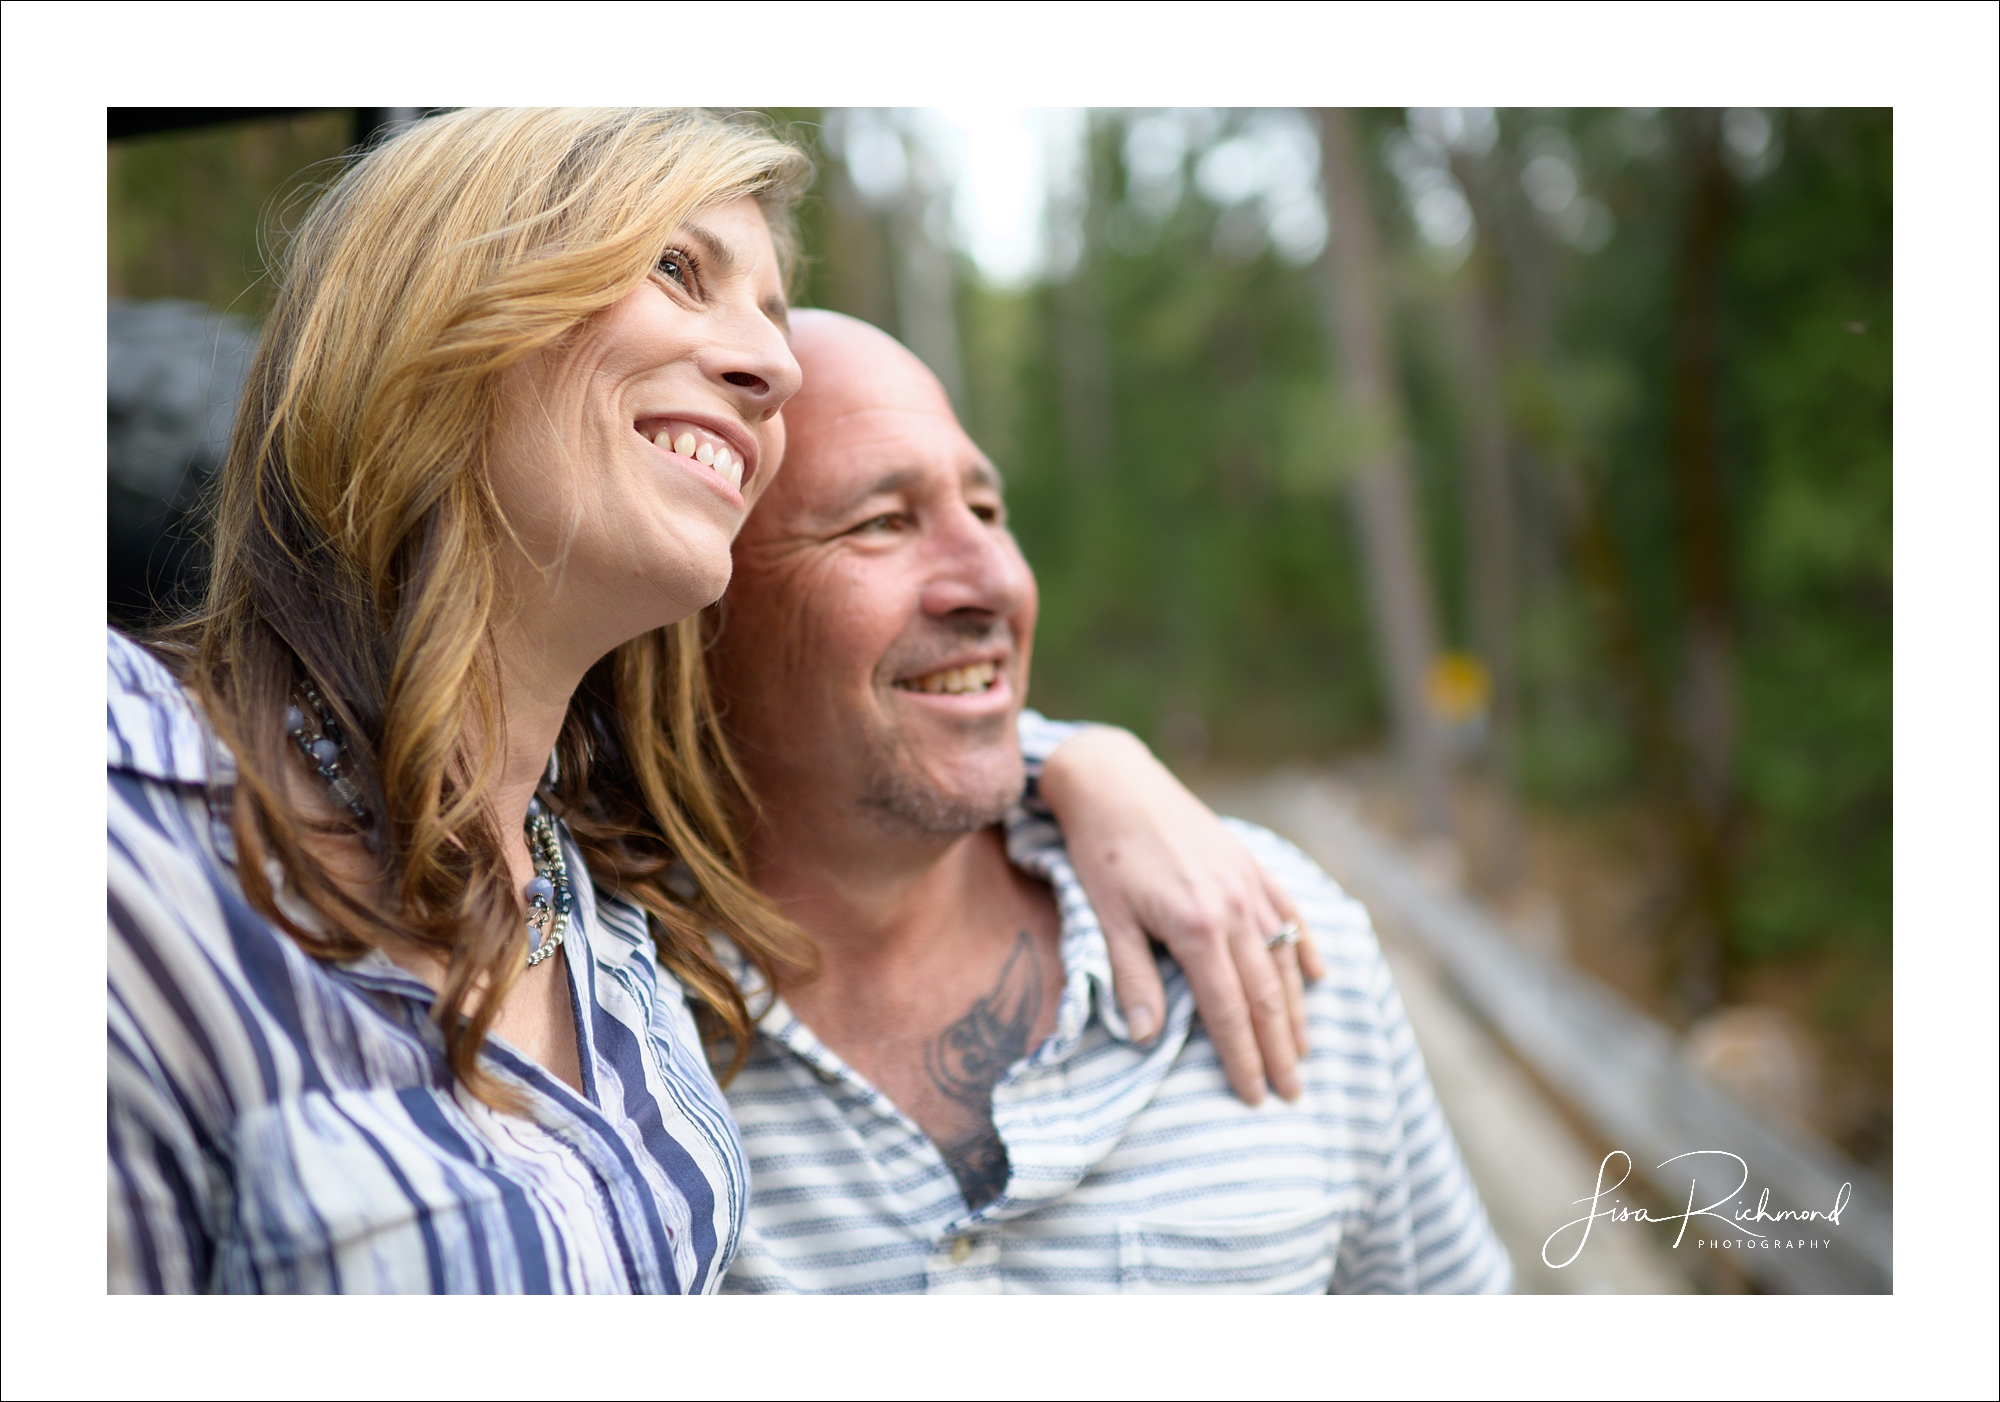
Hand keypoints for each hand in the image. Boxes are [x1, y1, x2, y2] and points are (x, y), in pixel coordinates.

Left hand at [1036, 726, 1324, 1103]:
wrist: (1115, 783)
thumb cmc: (1102, 854)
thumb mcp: (1106, 919)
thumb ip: (1132, 978)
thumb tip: (1145, 1038)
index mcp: (1196, 927)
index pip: (1228, 1010)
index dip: (1243, 1057)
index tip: (1255, 1096)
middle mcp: (1233, 907)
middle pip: (1267, 993)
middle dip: (1280, 1048)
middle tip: (1293, 1093)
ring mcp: (1249, 884)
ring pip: (1285, 958)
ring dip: (1298, 1009)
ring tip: (1304, 1051)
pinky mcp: (1251, 864)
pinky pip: (1290, 913)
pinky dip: (1306, 948)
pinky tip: (1317, 977)